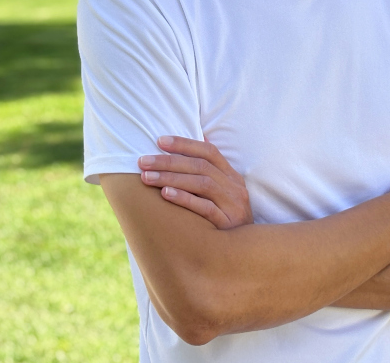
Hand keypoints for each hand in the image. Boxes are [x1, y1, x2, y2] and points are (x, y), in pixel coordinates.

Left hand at [138, 136, 253, 228]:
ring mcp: (233, 205)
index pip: (209, 152)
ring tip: (147, 177)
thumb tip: (203, 136)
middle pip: (200, 166)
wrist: (246, 253)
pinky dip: (185, 198)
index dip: (185, 144)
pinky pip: (205, 208)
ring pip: (202, 183)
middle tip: (143, 161)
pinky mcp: (228, 224)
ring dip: (171, 178)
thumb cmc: (228, 218)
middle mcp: (234, 187)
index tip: (159, 141)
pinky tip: (166, 194)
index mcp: (232, 176)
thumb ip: (213, 167)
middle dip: (169, 161)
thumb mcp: (225, 192)